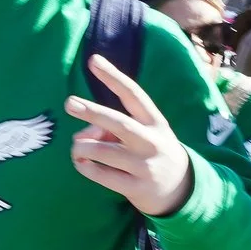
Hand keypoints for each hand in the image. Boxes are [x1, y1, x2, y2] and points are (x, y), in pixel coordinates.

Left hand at [68, 54, 194, 216]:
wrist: (180, 189)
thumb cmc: (152, 152)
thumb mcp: (144, 134)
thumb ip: (114, 129)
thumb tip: (82, 135)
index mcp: (154, 121)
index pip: (133, 94)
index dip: (113, 77)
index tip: (93, 60)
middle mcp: (151, 141)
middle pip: (118, 123)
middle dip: (92, 112)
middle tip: (70, 103)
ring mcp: (144, 166)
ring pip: (103, 152)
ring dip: (83, 147)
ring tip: (76, 149)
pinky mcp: (136, 187)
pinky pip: (102, 175)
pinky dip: (86, 167)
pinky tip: (82, 163)